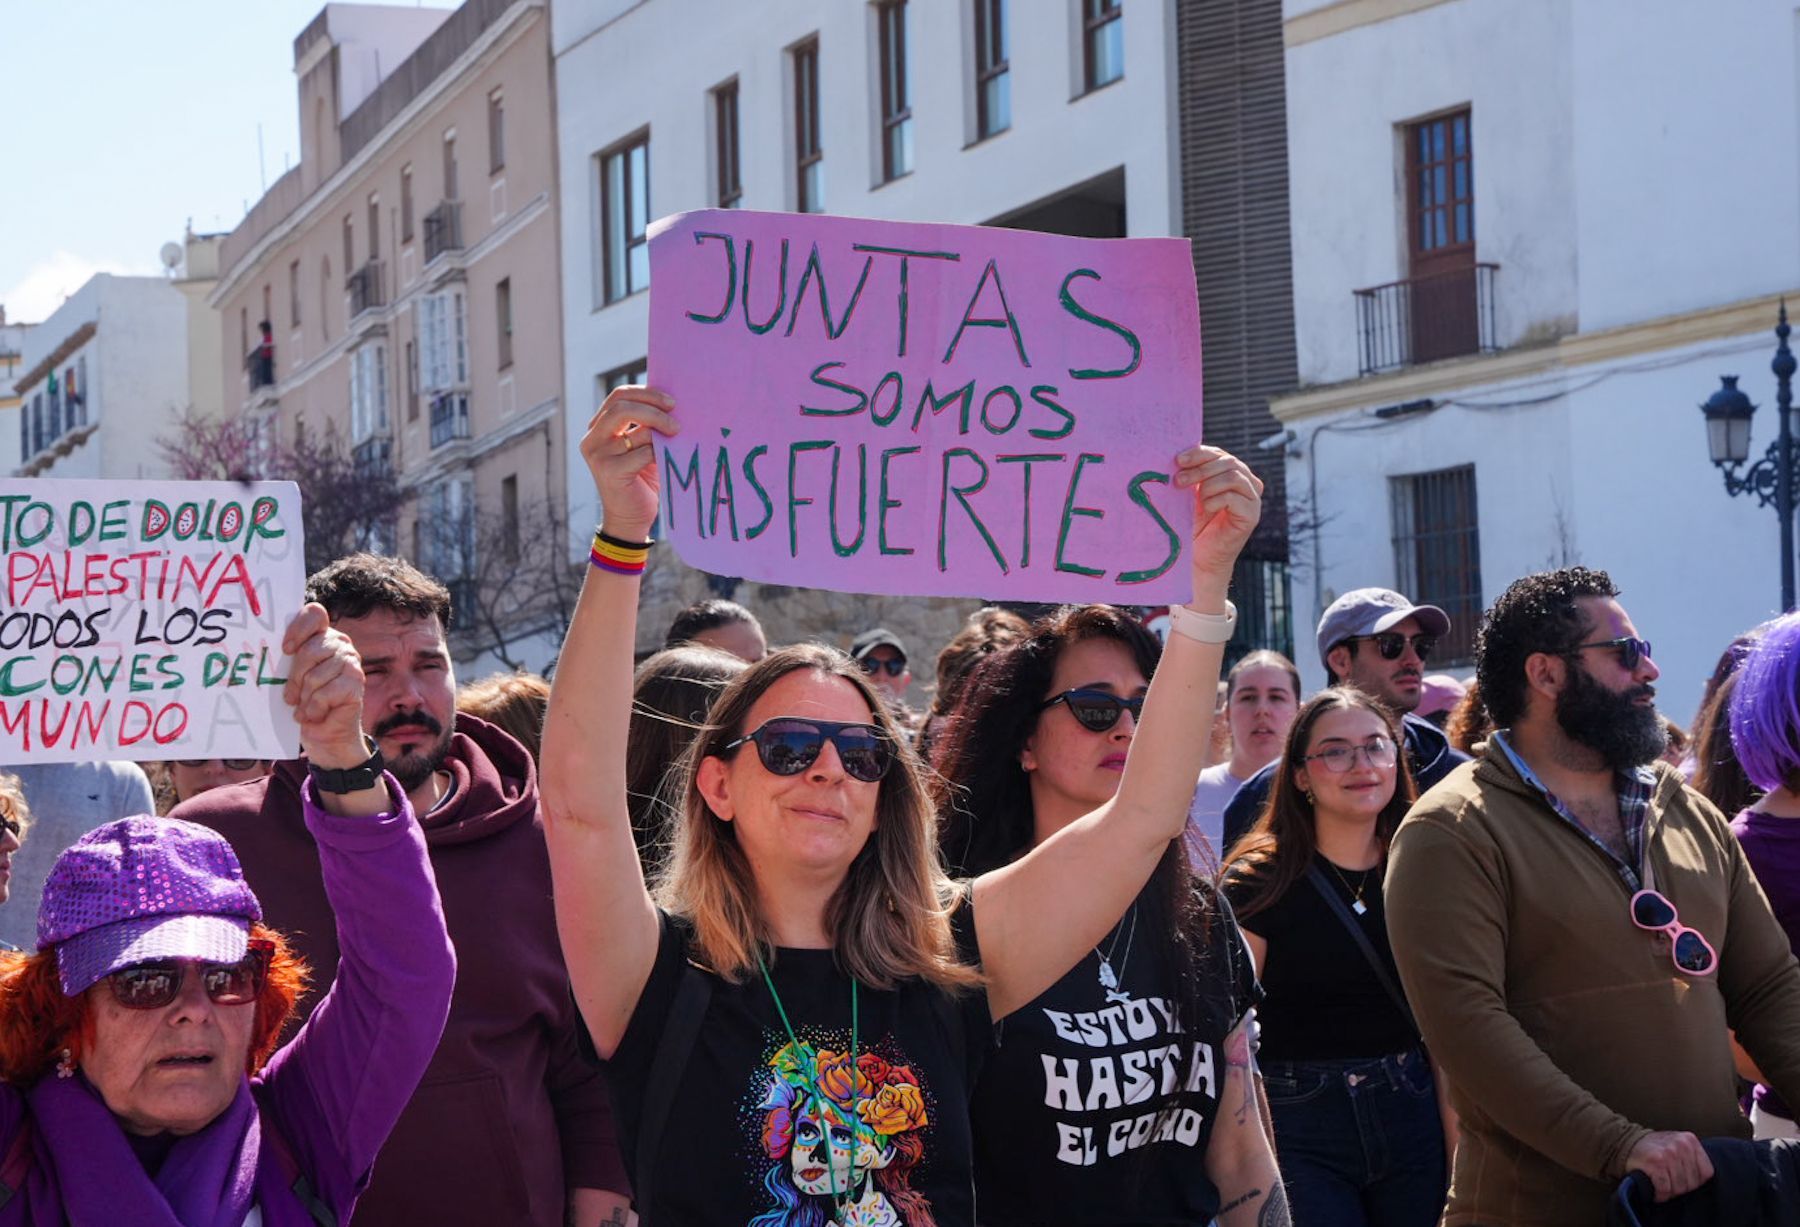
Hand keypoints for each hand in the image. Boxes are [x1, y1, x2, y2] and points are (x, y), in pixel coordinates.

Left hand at [282, 604, 370, 768]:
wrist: (326, 734)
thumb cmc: (303, 702)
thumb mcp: (290, 677)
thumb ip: (286, 660)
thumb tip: (260, 653)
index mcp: (322, 635)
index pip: (314, 614)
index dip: (298, 628)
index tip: (285, 650)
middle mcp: (340, 644)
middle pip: (310, 649)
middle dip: (295, 677)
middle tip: (290, 696)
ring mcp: (351, 662)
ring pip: (316, 675)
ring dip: (305, 698)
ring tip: (305, 707)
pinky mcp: (356, 683)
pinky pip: (324, 693)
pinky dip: (314, 709)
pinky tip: (316, 714)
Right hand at [580, 384, 677, 540]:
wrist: (630, 519)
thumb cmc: (641, 481)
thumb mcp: (642, 447)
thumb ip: (646, 426)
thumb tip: (670, 403)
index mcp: (598, 427)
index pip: (619, 396)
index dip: (646, 393)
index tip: (671, 402)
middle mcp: (593, 439)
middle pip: (622, 406)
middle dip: (654, 408)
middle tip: (676, 420)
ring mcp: (598, 455)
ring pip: (636, 430)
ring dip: (662, 433)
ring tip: (677, 439)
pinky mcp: (609, 472)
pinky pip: (643, 453)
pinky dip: (659, 453)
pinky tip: (667, 460)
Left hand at [1174, 445, 1261, 594]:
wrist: (1198, 558)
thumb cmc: (1192, 525)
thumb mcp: (1190, 494)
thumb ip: (1192, 474)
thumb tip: (1179, 456)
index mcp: (1232, 473)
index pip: (1219, 454)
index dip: (1199, 453)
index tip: (1178, 460)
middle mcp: (1247, 483)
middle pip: (1228, 461)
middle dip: (1200, 469)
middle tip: (1179, 481)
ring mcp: (1252, 499)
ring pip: (1233, 476)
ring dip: (1208, 485)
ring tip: (1195, 500)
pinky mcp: (1252, 515)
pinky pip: (1235, 496)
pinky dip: (1216, 500)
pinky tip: (1207, 510)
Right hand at [1625, 1130, 1712, 1201]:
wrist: (1625, 1144)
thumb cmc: (1654, 1149)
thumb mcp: (1677, 1145)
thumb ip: (1692, 1157)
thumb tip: (1703, 1179)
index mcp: (1689, 1140)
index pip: (1706, 1173)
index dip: (1694, 1180)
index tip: (1682, 1177)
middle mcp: (1681, 1145)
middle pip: (1693, 1183)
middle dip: (1680, 1187)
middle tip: (1668, 1181)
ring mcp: (1668, 1154)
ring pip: (1680, 1188)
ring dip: (1669, 1191)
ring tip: (1661, 1183)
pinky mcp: (1656, 1163)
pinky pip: (1665, 1189)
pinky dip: (1659, 1194)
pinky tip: (1654, 1188)